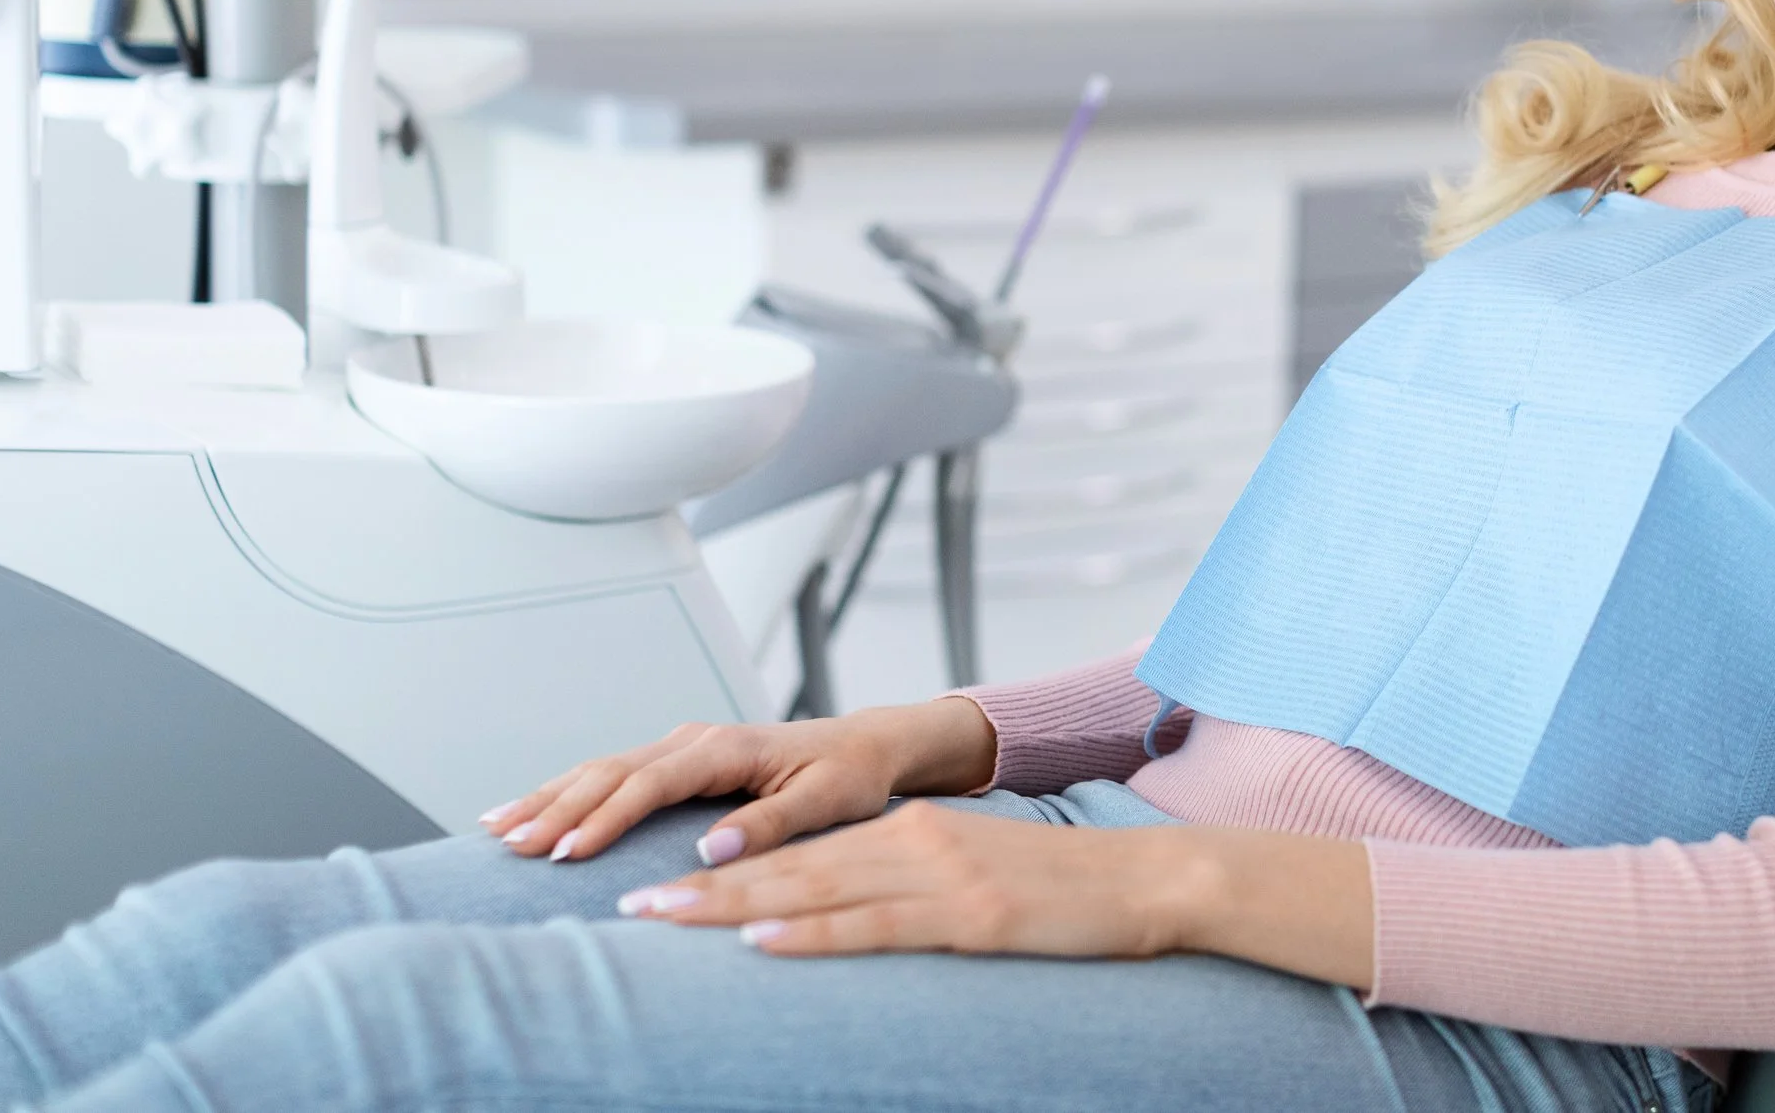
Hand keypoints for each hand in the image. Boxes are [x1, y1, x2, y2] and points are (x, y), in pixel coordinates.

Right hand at [480, 697, 998, 864]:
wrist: (864, 746)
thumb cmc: (849, 776)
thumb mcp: (826, 801)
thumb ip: (770, 822)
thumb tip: (711, 849)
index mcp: (726, 748)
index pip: (652, 782)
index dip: (606, 816)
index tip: (566, 850)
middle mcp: (695, 740)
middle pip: (612, 771)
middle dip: (557, 807)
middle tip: (510, 844)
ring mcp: (682, 746)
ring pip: (602, 768)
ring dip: (549, 796)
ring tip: (497, 828)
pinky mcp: (677, 759)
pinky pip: (612, 773)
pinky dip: (567, 790)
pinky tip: (531, 810)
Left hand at [615, 798, 1200, 959]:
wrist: (1148, 879)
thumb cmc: (1066, 891)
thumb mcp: (975, 879)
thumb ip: (911, 892)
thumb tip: (850, 917)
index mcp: (910, 834)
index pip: (799, 856)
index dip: (723, 875)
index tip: (657, 889)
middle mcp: (911, 843)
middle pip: (786, 867)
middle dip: (700, 890)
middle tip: (626, 904)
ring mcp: (937, 876)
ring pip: (812, 889)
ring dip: (729, 907)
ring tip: (661, 919)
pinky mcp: (967, 914)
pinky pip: (874, 926)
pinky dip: (811, 933)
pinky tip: (762, 941)